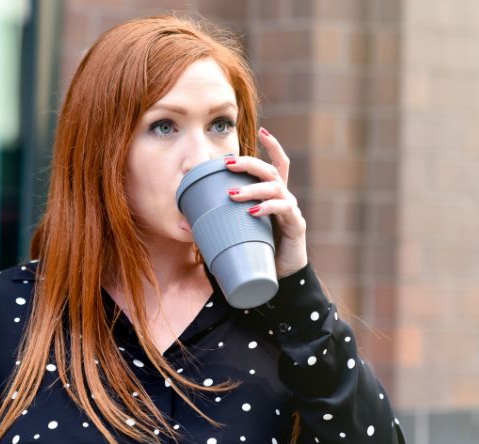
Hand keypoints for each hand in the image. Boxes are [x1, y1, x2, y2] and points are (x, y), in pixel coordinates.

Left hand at [225, 127, 307, 277]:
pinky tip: (254, 211)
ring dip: (251, 188)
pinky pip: (284, 210)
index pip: (278, 163)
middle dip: (249, 163)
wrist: (282, 279)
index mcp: (275, 195)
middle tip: (227, 163)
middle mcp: (285, 198)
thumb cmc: (260, 251)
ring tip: (232, 194)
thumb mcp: (240, 231)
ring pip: (274, 189)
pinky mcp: (296, 226)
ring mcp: (292, 211)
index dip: (272, 146)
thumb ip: (221, 222)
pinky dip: (268, 208)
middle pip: (270, 171)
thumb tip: (183, 221)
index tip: (262, 129)